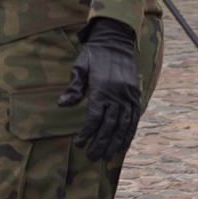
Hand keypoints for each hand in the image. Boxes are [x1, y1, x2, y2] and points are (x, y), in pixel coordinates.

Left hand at [58, 17, 142, 160]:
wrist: (115, 41)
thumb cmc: (93, 55)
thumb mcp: (80, 67)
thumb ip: (74, 87)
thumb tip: (62, 104)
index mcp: (102, 88)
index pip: (95, 118)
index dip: (87, 133)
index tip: (79, 143)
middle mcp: (117, 95)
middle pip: (109, 126)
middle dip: (100, 143)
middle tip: (92, 157)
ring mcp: (128, 96)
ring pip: (123, 125)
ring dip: (115, 143)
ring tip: (106, 156)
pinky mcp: (135, 96)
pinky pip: (134, 119)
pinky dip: (129, 134)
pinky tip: (123, 145)